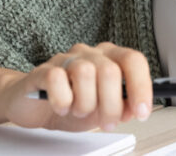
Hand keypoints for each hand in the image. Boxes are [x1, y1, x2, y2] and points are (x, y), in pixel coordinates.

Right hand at [4, 42, 152, 131]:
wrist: (33, 105)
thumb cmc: (71, 103)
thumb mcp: (102, 109)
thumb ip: (121, 106)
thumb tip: (135, 108)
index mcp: (109, 57)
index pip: (133, 60)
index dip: (141, 86)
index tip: (142, 111)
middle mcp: (89, 53)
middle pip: (110, 71)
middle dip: (111, 105)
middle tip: (106, 122)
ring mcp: (66, 59)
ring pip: (85, 74)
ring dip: (85, 103)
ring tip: (78, 111)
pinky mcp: (43, 71)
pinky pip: (56, 79)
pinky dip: (61, 100)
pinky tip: (60, 107)